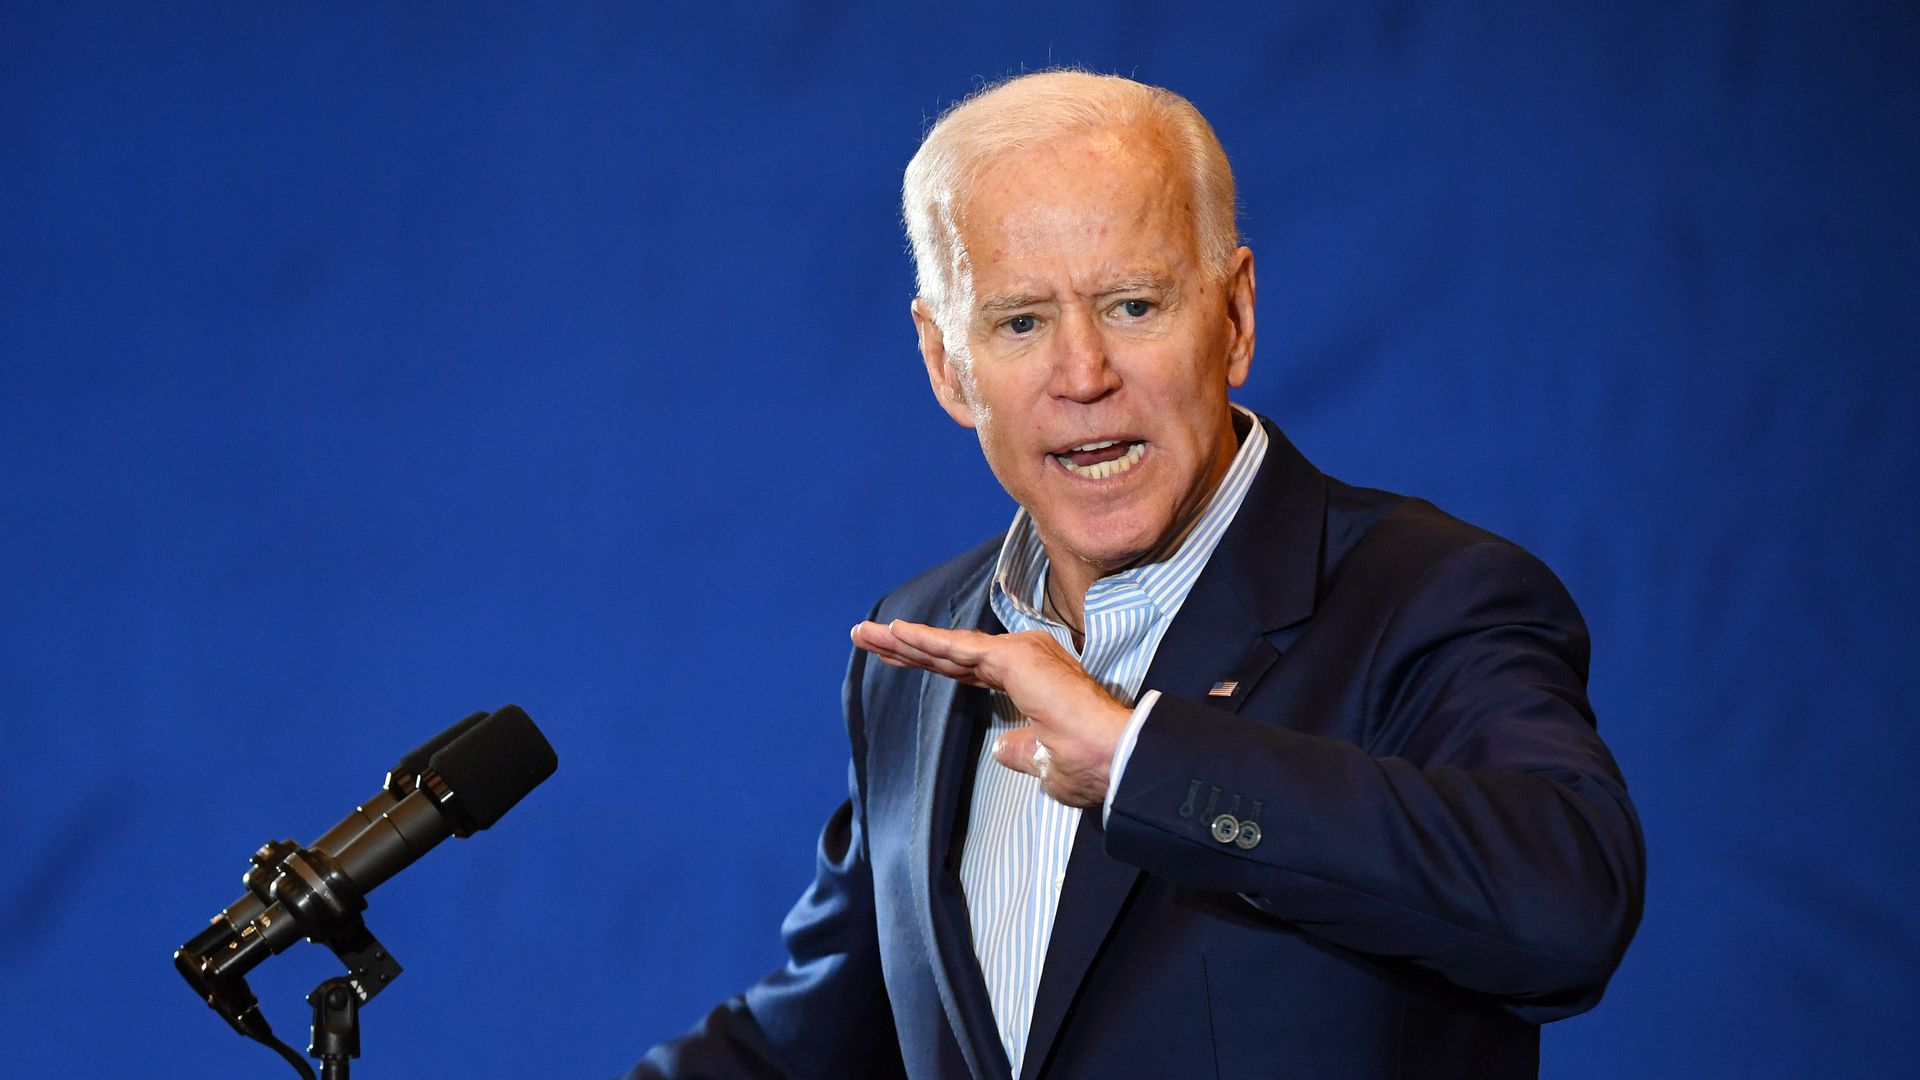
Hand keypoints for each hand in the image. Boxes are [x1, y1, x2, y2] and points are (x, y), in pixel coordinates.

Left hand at [851, 619, 1131, 807]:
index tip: (897, 657)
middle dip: (906, 647)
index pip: (967, 672)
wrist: (1116, 761)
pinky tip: (897, 634)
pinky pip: (960, 649)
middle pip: (950, 655)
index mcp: (1028, 685)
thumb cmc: (1092, 767)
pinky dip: (927, 641)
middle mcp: (1024, 663)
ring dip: (904, 640)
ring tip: (865, 633)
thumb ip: (1021, 751)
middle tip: (866, 636)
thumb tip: (1003, 749)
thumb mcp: (1045, 764)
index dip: (931, 663)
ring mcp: (1020, 657)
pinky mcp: (1016, 659)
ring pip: (949, 647)